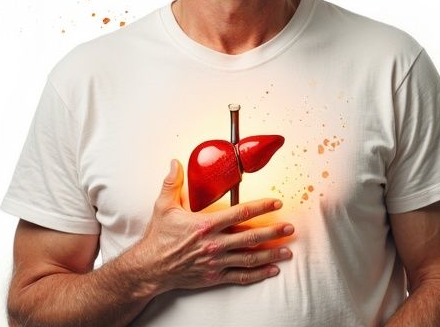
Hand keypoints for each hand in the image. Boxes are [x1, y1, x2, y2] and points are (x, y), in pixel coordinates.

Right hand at [131, 159, 293, 294]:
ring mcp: (216, 262)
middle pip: (251, 237)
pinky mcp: (215, 276)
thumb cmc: (158, 238)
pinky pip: (240, 276)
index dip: (261, 206)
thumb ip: (172, 183)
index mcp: (205, 225)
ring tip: (287, 250)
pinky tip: (271, 270)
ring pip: (250, 258)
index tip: (275, 202)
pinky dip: (258, 274)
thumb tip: (176, 162)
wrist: (151, 268)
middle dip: (273, 232)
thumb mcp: (163, 206)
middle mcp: (214, 244)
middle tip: (289, 227)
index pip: (240, 213)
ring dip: (271, 254)